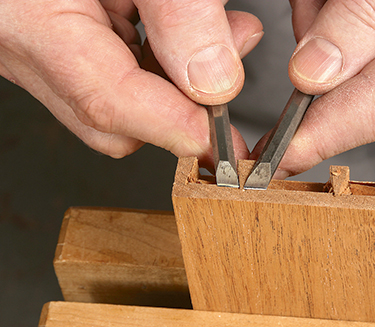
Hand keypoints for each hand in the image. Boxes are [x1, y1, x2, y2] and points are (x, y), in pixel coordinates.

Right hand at [0, 0, 262, 165]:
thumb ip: (178, 11)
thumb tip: (214, 79)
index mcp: (33, 21)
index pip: (108, 103)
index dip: (173, 127)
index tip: (221, 139)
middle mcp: (25, 45)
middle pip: (112, 121)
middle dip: (176, 111)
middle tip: (224, 85)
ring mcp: (37, 46)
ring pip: (113, 102)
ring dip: (172, 86)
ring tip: (220, 41)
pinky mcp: (53, 38)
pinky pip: (107, 73)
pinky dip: (154, 64)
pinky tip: (182, 35)